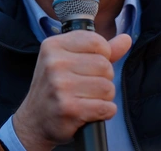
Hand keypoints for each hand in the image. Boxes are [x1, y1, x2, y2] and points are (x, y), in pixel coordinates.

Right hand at [12, 31, 131, 150]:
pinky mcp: (68, 108)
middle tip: (87, 86)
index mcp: (54, 45)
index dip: (103, 55)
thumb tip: (126, 39)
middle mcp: (54, 63)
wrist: (34, 121)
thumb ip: (101, 50)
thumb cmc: (56, 87)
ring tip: (87, 99)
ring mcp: (59, 86)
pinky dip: (104, 112)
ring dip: (104, 97)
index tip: (91, 65)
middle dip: (104, 78)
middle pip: (105, 65)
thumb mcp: (71, 61)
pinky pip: (105, 107)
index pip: (97, 41)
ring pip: (107, 87)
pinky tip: (90, 111)